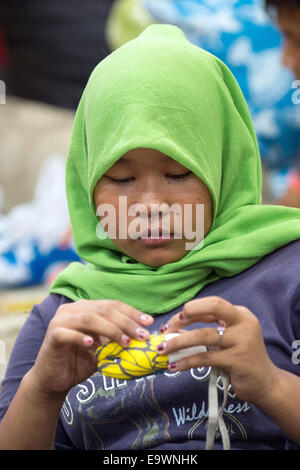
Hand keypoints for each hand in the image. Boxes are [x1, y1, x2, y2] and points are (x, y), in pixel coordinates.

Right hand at [30, 299, 152, 397]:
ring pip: (89, 318)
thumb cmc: (79, 362)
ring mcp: (60, 321)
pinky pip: (68, 333)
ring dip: (110, 330)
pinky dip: (81, 337)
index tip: (149, 322)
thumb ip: (116, 338)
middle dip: (126, 322)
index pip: (112, 305)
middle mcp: (72, 310)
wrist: (53, 381)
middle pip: (104, 310)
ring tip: (125, 342)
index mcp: (85, 308)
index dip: (132, 312)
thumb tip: (142, 336)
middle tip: (142, 335)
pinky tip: (93, 344)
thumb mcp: (102, 348)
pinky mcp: (52, 335)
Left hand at [157, 296, 278, 405]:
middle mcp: (243, 323)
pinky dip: (186, 361)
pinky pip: (205, 358)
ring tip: (163, 350)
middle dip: (187, 314)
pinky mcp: (237, 360)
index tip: (173, 322)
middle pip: (213, 307)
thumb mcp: (227, 339)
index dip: (190, 310)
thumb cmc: (241, 359)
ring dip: (178, 342)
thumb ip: (207, 330)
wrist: (266, 384)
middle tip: (168, 329)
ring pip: (203, 335)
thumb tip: (174, 329)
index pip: (212, 304)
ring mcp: (242, 341)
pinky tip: (175, 365)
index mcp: (240, 314)